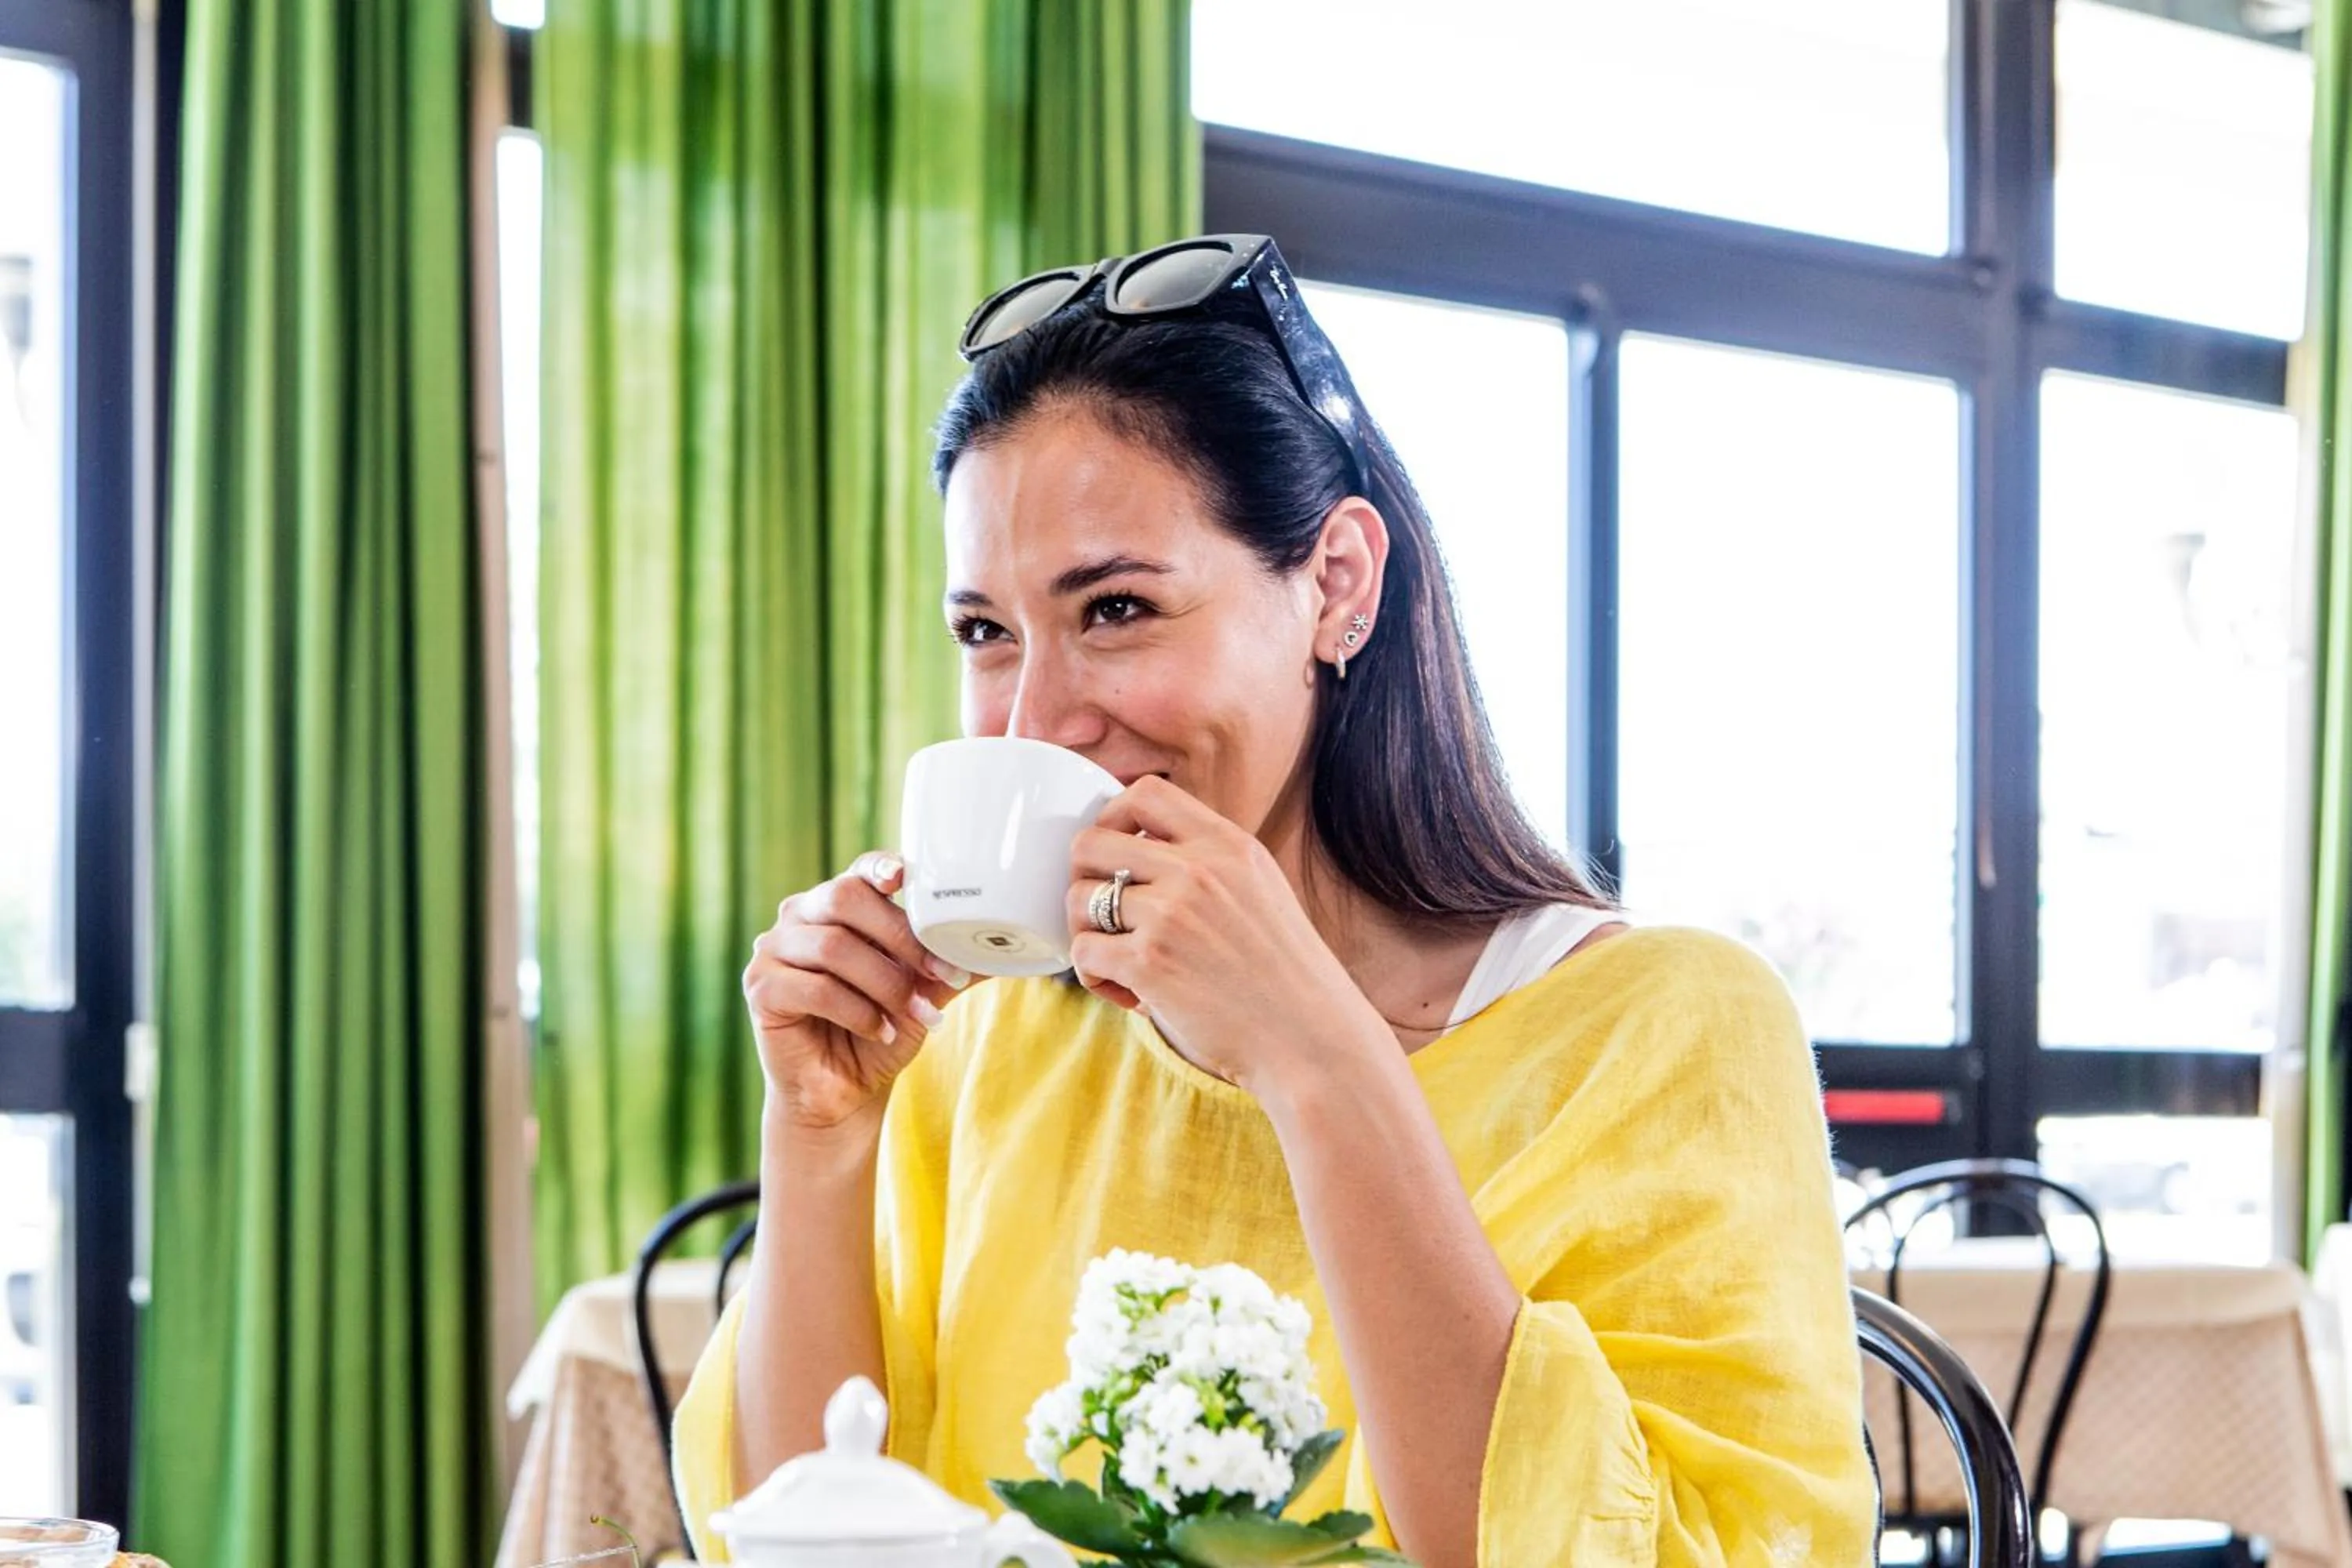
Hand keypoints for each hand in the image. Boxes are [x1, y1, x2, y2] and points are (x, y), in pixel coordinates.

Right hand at [744, 852, 970, 1133]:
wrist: (842, 1092)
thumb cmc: (879, 1031)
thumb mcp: (923, 992)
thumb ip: (950, 965)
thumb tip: (1003, 947)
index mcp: (837, 905)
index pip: (860, 871)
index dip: (883, 868)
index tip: (908, 877)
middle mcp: (800, 916)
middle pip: (846, 897)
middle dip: (902, 937)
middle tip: (941, 973)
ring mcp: (773, 949)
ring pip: (834, 946)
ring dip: (885, 983)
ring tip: (914, 1014)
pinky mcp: (761, 987)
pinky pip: (815, 987)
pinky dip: (857, 1011)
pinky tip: (878, 1030)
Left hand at [1064, 776, 1383, 1096]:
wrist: (1312, 1040)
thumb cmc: (1286, 975)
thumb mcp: (1261, 889)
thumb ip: (1211, 861)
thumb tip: (1143, 848)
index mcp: (1228, 844)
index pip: (1146, 792)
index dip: (1112, 815)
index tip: (1116, 850)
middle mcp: (1198, 869)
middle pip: (1091, 842)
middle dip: (1083, 877)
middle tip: (1103, 913)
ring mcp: (1171, 914)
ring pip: (1077, 898)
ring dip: (1084, 932)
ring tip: (1116, 960)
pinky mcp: (1150, 963)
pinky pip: (1083, 953)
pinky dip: (1093, 977)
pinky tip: (1127, 993)